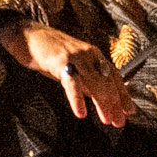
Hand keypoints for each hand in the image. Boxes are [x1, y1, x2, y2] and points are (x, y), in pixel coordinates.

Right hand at [3, 14, 132, 130]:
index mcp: (94, 54)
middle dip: (115, 103)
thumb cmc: (48, 52)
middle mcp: (89, 54)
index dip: (123, 95)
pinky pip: (72, 83)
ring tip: (108, 120)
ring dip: (103, 103)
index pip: (114, 76)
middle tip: (119, 122)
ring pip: (95, 82)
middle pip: (107, 81)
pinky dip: (77, 99)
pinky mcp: (60, 62)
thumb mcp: (72, 66)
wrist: (27, 34)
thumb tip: (99, 99)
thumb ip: (85, 80)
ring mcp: (75, 57)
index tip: (129, 111)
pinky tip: (81, 113)